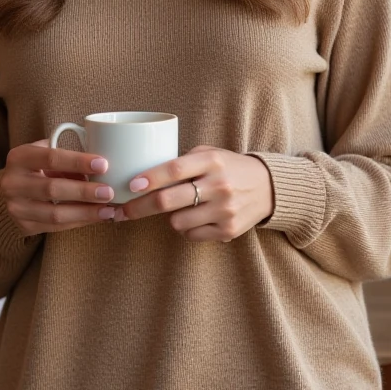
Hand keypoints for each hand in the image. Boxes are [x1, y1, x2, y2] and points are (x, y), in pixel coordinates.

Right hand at [0, 139, 117, 235]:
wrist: (13, 191)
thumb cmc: (38, 167)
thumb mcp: (46, 154)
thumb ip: (68, 157)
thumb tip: (101, 167)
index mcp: (19, 158)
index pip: (51, 158)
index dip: (78, 162)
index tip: (103, 164)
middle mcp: (12, 183)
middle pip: (52, 189)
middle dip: (84, 191)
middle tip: (109, 192)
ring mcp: (16, 208)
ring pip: (55, 214)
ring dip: (85, 212)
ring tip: (108, 209)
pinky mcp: (24, 226)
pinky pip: (56, 227)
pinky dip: (79, 221)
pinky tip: (96, 217)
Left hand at [114, 145, 274, 241]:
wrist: (269, 187)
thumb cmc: (229, 167)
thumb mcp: (210, 154)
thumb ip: (182, 161)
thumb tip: (142, 175)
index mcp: (212, 161)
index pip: (173, 169)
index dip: (149, 179)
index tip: (129, 186)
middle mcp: (219, 185)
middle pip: (168, 201)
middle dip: (139, 207)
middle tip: (121, 212)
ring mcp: (224, 210)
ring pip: (177, 222)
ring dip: (171, 217)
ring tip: (182, 208)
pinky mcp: (228, 230)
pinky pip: (192, 235)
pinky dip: (188, 229)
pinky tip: (198, 218)